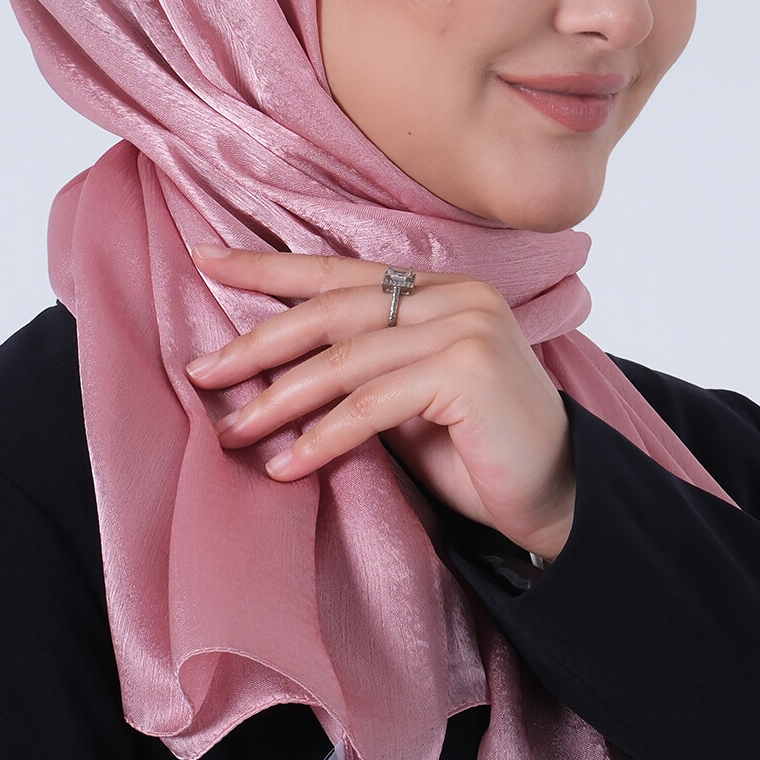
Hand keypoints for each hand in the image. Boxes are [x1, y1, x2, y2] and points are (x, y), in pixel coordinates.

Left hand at [185, 247, 574, 559]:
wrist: (559, 499)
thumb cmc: (479, 454)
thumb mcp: (408, 399)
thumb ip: (361, 369)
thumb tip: (269, 369)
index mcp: (443, 288)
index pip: (340, 273)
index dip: (269, 268)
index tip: (206, 261)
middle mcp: (457, 294)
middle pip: (332, 309)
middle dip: (258, 343)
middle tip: (201, 373)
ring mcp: (466, 327)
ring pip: (345, 359)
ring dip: (279, 400)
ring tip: (233, 432)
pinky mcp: (468, 371)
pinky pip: (371, 405)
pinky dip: (322, 439)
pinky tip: (286, 466)